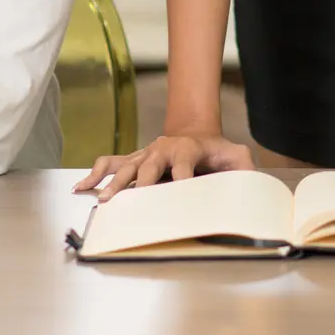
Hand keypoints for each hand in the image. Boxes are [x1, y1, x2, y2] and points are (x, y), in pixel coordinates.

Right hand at [74, 132, 254, 200]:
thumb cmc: (216, 152)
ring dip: (115, 182)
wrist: (195, 135)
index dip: (181, 177)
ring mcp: (145, 154)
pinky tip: (82, 187)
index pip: (184, 164)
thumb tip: (251, 182)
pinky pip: (110, 164)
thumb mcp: (236, 156)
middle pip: (149, 166)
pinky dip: (95, 174)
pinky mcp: (134, 160)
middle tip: (136, 198)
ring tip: (105, 199)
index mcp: (188, 149)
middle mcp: (162, 149)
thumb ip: (244, 167)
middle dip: (142, 182)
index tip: (179, 189)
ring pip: (126, 166)